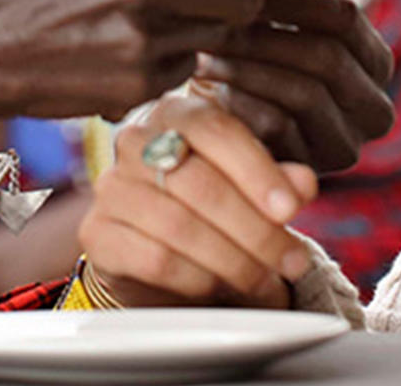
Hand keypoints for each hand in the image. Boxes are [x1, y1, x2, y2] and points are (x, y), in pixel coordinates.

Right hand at [78, 95, 318, 308]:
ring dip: (233, 259)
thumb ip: (277, 181)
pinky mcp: (97, 234)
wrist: (157, 254)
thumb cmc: (210, 207)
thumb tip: (302, 182)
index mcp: (176, 113)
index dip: (258, 170)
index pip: (216, 130)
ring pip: (179, 224)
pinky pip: (154, 259)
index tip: (291, 208)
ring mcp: (111, 187)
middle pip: (200, 183)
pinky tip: (219, 285)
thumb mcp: (250, 187)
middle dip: (256, 229)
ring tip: (264, 279)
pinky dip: (197, 278)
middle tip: (291, 259)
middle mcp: (136, 142)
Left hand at [191, 0, 395, 172]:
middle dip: (263, 36)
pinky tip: (204, 89)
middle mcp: (376, 108)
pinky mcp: (312, 173)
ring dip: (247, 67)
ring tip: (203, 51)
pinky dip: (239, 103)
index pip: (343, 17)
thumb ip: (270, 8)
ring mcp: (348, 146)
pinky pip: (279, 128)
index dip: (288, 0)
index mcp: (376, 63)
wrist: (223, 140)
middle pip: (326, 55)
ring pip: (305, 92)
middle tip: (212, 22)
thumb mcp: (269, 34)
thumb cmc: (247, 70)